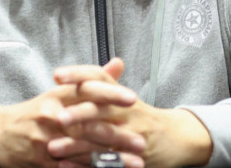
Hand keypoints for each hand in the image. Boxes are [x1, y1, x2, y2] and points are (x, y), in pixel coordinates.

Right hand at [0, 70, 142, 167]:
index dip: (110, 95)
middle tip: (141, 141)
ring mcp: (46, 141)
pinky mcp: (41, 162)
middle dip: (117, 135)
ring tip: (135, 163)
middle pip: (89, 125)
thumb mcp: (58, 92)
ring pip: (83, 150)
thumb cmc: (32, 113)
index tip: (132, 99)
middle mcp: (52, 116)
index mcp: (58, 96)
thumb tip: (118, 64)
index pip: (86, 91)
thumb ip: (90, 79)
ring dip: (111, 159)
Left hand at [48, 58, 212, 167]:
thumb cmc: (144, 118)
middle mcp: (127, 112)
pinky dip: (85, 165)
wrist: (177, 138)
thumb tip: (81, 71)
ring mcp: (131, 135)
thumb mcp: (126, 97)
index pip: (99, 78)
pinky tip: (66, 166)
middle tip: (56, 117)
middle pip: (101, 108)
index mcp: (121, 95)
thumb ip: (106, 82)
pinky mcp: (132, 157)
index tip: (57, 75)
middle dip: (77, 113)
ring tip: (53, 147)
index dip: (78, 75)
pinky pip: (107, 162)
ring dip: (76, 143)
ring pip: (102, 138)